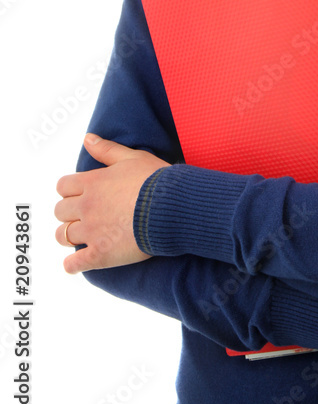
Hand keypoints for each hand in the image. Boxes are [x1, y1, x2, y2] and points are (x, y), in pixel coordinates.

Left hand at [54, 134, 170, 273]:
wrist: (171, 207)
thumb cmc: (155, 180)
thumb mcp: (132, 157)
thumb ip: (107, 149)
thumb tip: (87, 138)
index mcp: (92, 183)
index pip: (63, 186)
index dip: (70, 190)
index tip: (80, 194)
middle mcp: (86, 207)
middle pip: (60, 211)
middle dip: (69, 212)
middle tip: (83, 215)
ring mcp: (91, 232)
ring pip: (63, 236)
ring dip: (68, 235)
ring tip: (81, 237)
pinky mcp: (100, 254)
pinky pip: (75, 264)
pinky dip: (72, 265)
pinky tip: (75, 263)